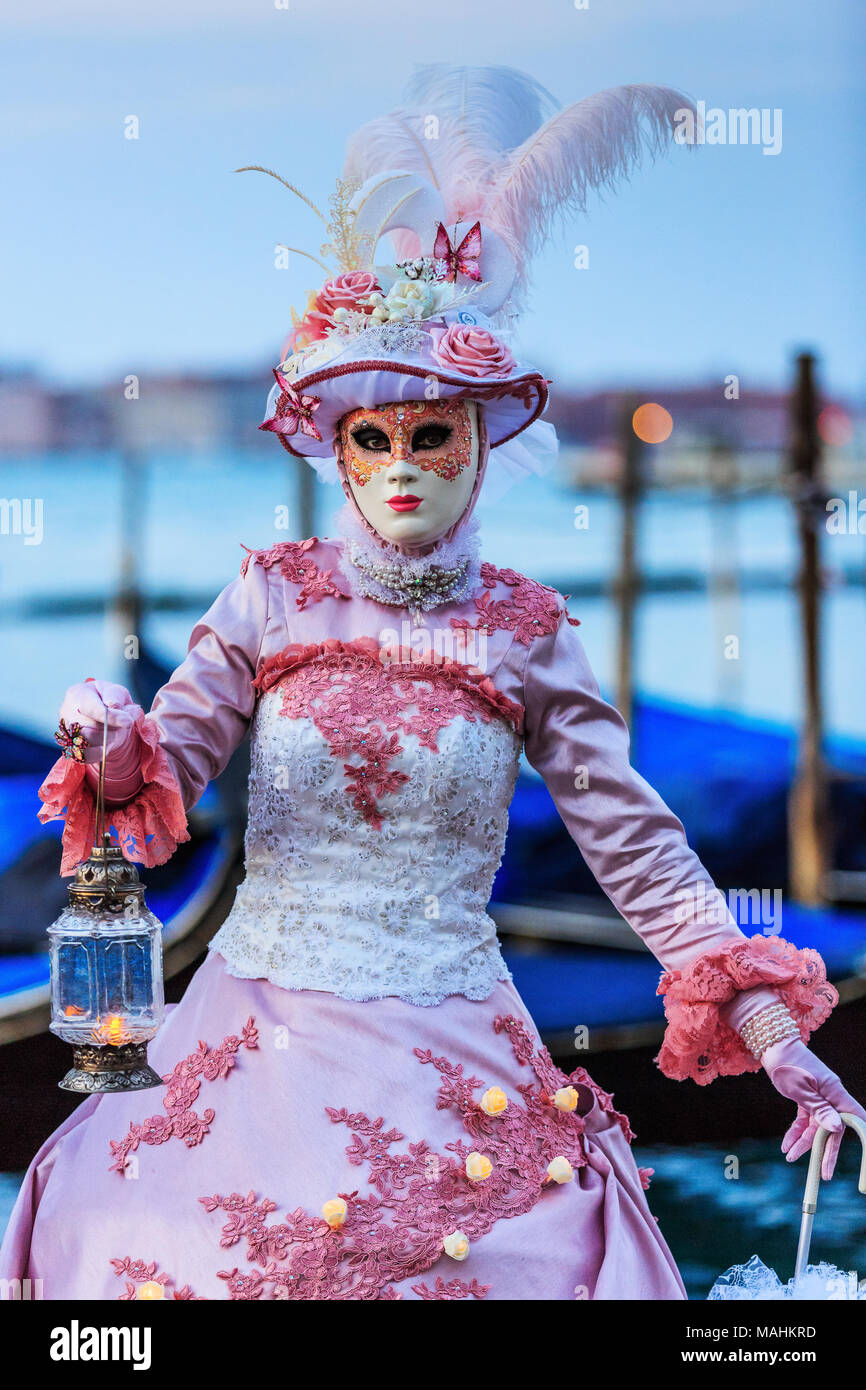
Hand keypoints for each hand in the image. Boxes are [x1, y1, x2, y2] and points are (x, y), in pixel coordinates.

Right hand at [59, 679, 138, 765]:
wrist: (106, 717)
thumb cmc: (110, 700)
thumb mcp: (117, 692)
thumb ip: (116, 696)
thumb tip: (113, 705)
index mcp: (77, 694)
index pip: (91, 708)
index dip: (110, 717)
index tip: (128, 722)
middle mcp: (66, 712)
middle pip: (89, 726)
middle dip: (112, 727)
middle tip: (125, 723)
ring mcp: (66, 731)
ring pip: (86, 742)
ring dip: (107, 740)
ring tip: (115, 732)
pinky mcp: (70, 747)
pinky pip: (84, 756)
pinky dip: (98, 753)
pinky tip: (107, 746)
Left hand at [762, 1037, 865, 1178]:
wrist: (772, 1046)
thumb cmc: (788, 1064)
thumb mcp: (801, 1089)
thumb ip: (819, 1110)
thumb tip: (837, 1129)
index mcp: (835, 1093)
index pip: (855, 1117)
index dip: (862, 1134)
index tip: (864, 1153)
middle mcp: (830, 1097)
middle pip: (833, 1129)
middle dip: (827, 1152)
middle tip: (823, 1175)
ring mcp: (818, 1098)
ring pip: (816, 1127)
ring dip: (804, 1143)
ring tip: (791, 1157)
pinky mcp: (806, 1098)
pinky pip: (804, 1120)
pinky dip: (795, 1132)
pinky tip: (786, 1145)